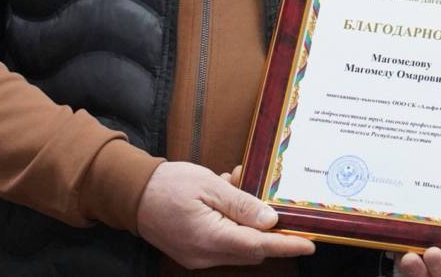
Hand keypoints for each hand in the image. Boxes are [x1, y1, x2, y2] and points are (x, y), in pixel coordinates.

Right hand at [136, 161, 314, 268]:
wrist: (131, 193)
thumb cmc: (168, 184)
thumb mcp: (210, 185)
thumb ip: (242, 204)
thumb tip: (270, 221)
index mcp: (210, 237)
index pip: (258, 246)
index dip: (286, 245)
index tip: (309, 244)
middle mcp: (205, 254)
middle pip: (251, 249)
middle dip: (268, 230)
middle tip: (277, 201)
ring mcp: (198, 256)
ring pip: (239, 246)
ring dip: (248, 223)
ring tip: (239, 186)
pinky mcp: (193, 252)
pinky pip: (224, 243)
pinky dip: (233, 224)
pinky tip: (227, 197)